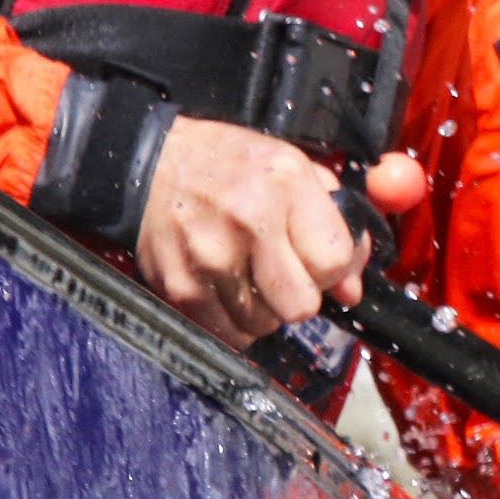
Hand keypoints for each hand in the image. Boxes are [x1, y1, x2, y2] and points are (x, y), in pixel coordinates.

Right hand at [134, 120, 421, 346]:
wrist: (149, 164)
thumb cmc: (228, 165)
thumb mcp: (291, 168)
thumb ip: (333, 222)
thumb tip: (350, 291)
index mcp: (285, 184)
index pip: (334, 261)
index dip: (334, 268)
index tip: (320, 260)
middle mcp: (248, 222)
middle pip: (301, 306)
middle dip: (300, 295)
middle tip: (284, 272)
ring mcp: (210, 259)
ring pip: (265, 326)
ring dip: (264, 309)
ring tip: (249, 274)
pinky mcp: (180, 289)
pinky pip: (228, 333)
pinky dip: (233, 319)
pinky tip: (225, 286)